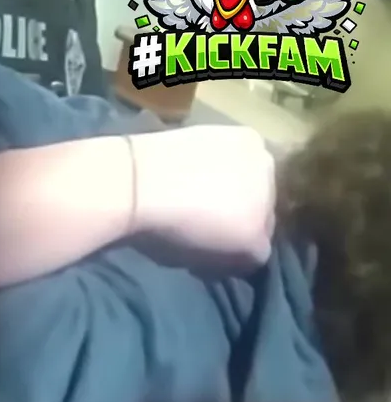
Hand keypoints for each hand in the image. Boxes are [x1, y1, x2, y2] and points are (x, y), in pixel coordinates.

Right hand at [130, 126, 275, 264]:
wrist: (134, 184)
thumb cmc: (147, 165)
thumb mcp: (191, 152)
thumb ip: (213, 167)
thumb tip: (211, 192)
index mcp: (249, 140)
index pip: (255, 175)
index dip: (231, 194)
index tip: (204, 202)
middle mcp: (266, 164)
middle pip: (262, 201)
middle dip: (238, 214)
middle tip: (203, 225)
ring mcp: (266, 200)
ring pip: (259, 229)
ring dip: (234, 237)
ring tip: (199, 242)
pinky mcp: (256, 233)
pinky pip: (251, 257)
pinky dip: (229, 261)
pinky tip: (201, 256)